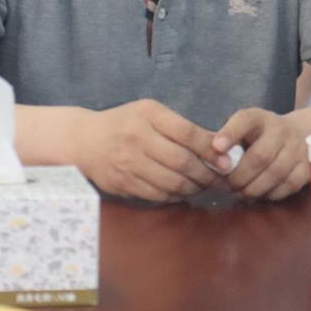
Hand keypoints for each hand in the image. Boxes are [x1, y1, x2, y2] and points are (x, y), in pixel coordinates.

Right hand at [73, 99, 222, 202]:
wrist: (83, 141)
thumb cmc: (124, 124)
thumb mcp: (150, 114)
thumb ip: (181, 128)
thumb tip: (218, 146)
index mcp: (148, 114)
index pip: (188, 133)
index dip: (211, 150)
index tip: (226, 161)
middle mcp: (138, 137)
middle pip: (183, 161)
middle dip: (207, 174)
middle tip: (220, 179)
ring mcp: (129, 162)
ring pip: (172, 182)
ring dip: (194, 187)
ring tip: (203, 185)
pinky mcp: (124, 183)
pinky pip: (158, 194)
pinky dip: (175, 196)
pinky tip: (182, 191)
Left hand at [213, 108, 308, 200]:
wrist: (300, 134)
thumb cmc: (261, 136)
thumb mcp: (244, 130)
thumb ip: (226, 140)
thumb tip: (208, 157)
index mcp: (259, 118)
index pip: (245, 120)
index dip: (230, 133)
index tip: (216, 147)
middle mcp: (281, 130)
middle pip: (260, 156)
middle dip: (240, 176)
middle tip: (227, 186)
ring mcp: (297, 148)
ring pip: (275, 173)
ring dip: (253, 188)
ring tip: (240, 192)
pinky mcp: (307, 168)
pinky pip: (288, 186)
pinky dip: (270, 194)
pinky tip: (259, 194)